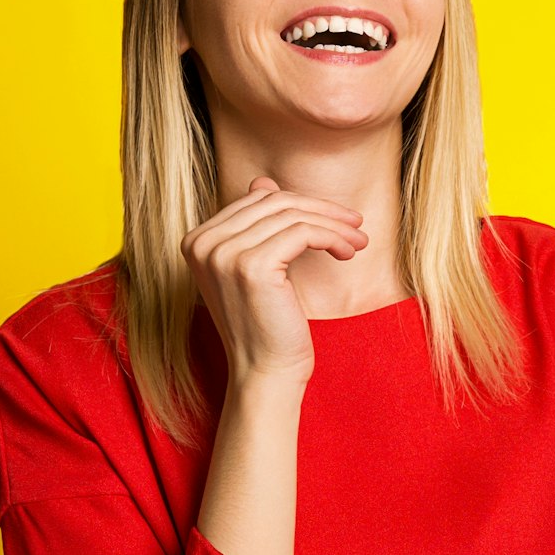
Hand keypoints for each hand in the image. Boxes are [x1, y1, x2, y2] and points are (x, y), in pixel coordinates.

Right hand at [183, 175, 367, 386]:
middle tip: (356, 225)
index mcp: (197, 241)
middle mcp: (203, 243)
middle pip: (274, 202)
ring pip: (293, 216)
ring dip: (334, 225)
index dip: (301, 205)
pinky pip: (303, 233)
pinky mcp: (251, 265)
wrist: (264, 372)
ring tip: (358, 242)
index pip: (256, 201)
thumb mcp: (255, 268)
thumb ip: (255, 226)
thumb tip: (263, 182)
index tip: (336, 219)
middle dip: (322, 210)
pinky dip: (332, 237)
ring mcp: (223, 253)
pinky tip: (347, 253)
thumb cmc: (266, 325)